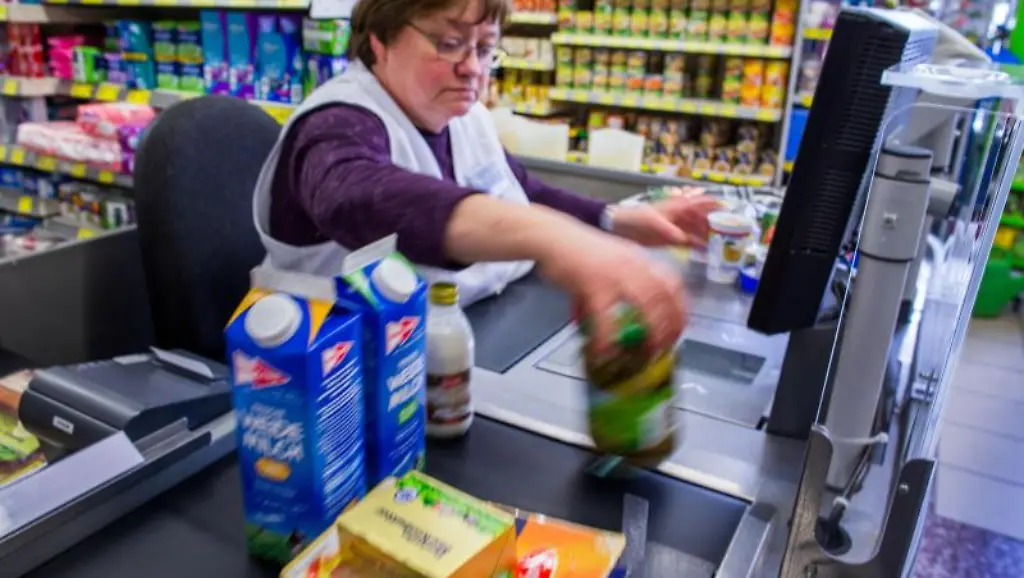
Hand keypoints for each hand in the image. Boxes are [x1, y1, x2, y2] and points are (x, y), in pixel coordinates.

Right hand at [535, 225, 687, 357]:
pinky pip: (605, 319)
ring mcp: (616, 275)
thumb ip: (624, 280)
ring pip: (646, 307)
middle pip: (665, 297)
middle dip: (671, 324)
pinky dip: (606, 339)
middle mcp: (634, 265)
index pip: (671, 282)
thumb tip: (630, 307)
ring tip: (647, 352)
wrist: (553, 237)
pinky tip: (603, 351)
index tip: (682, 324)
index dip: (680, 306)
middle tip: (668, 345)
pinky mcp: (595, 286)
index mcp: (639, 259)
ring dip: (651, 332)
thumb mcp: (611, 259)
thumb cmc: (578, 249)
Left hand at [611, 188, 721, 247]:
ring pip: (696, 231)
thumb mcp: (653, 223)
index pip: (699, 203)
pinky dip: (697, 246)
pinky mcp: (670, 239)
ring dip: (707, 236)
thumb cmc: (636, 219)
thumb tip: (684, 239)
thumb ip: (669, 231)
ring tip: (721, 244)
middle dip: (714, 224)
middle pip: (701, 219)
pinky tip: (705, 251)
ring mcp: (676, 228)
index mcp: (677, 207)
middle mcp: (679, 216)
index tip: (727, 207)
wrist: (619, 227)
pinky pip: (688, 242)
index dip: (713, 204)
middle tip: (729, 232)